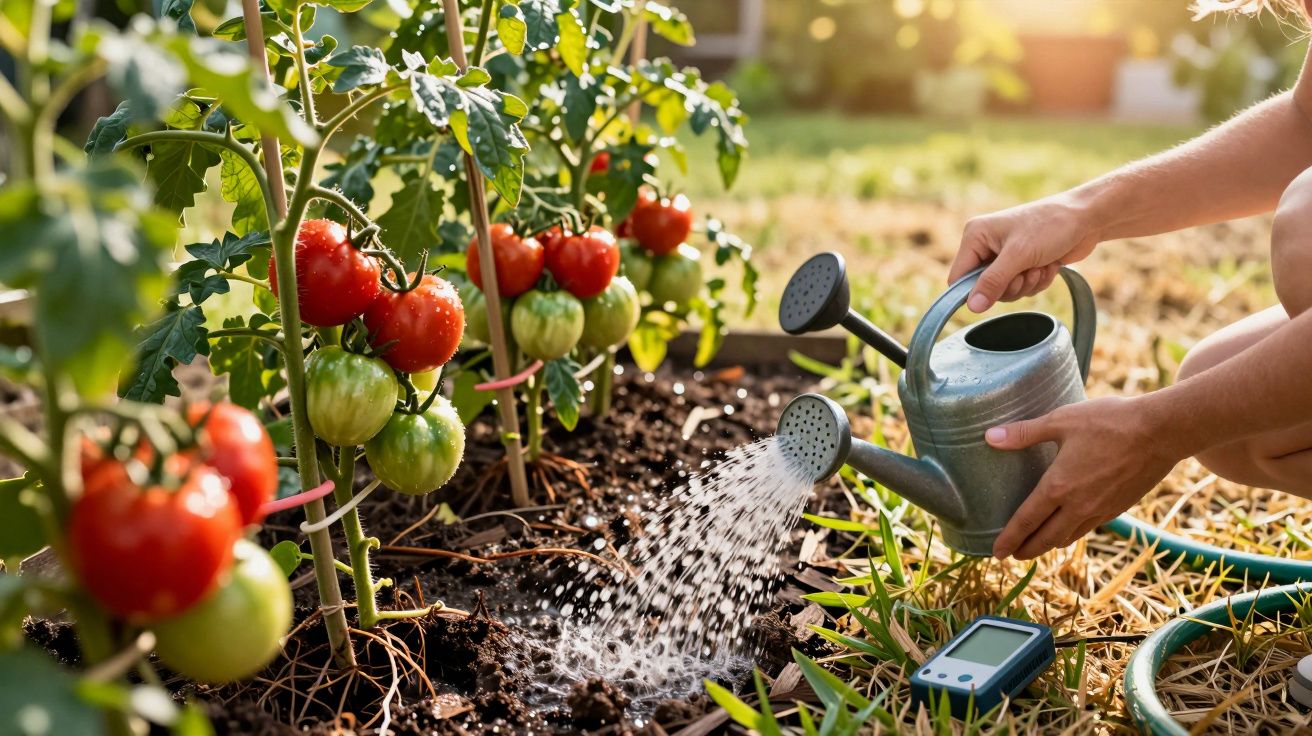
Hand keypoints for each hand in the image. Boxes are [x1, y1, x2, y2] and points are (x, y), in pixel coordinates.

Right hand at [950, 196, 1100, 312]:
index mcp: (976, 236)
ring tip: (1040, 265)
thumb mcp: (1018, 255)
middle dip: (1010, 286)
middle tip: (1026, 273)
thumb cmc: (1051, 226)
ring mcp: (1005, 255)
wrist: (1086, 218)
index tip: (994, 294)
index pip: (958, 277)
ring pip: (1005, 291)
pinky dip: (1036, 281)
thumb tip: (972, 307)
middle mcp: (986, 245)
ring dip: (1026, 284)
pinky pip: (1021, 287)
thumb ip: (993, 282)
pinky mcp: (1022, 263)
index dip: (973, 292)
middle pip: (983, 288)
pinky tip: (1048, 265)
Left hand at [986, 396, 1179, 559]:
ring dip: (1049, 545)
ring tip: (1037, 545)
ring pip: (1068, 537)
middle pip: (1046, 538)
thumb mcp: (1061, 421)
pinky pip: (1088, 528)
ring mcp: (1101, 510)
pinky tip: (1070, 527)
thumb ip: (1024, 433)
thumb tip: (990, 437)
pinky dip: (1072, 534)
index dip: (1010, 539)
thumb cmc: (1109, 422)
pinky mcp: (1119, 508)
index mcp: (1059, 487)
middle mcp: (1078, 506)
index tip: (997, 553)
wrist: (1161, 432)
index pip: (1026, 521)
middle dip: (1026, 549)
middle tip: (1012, 555)